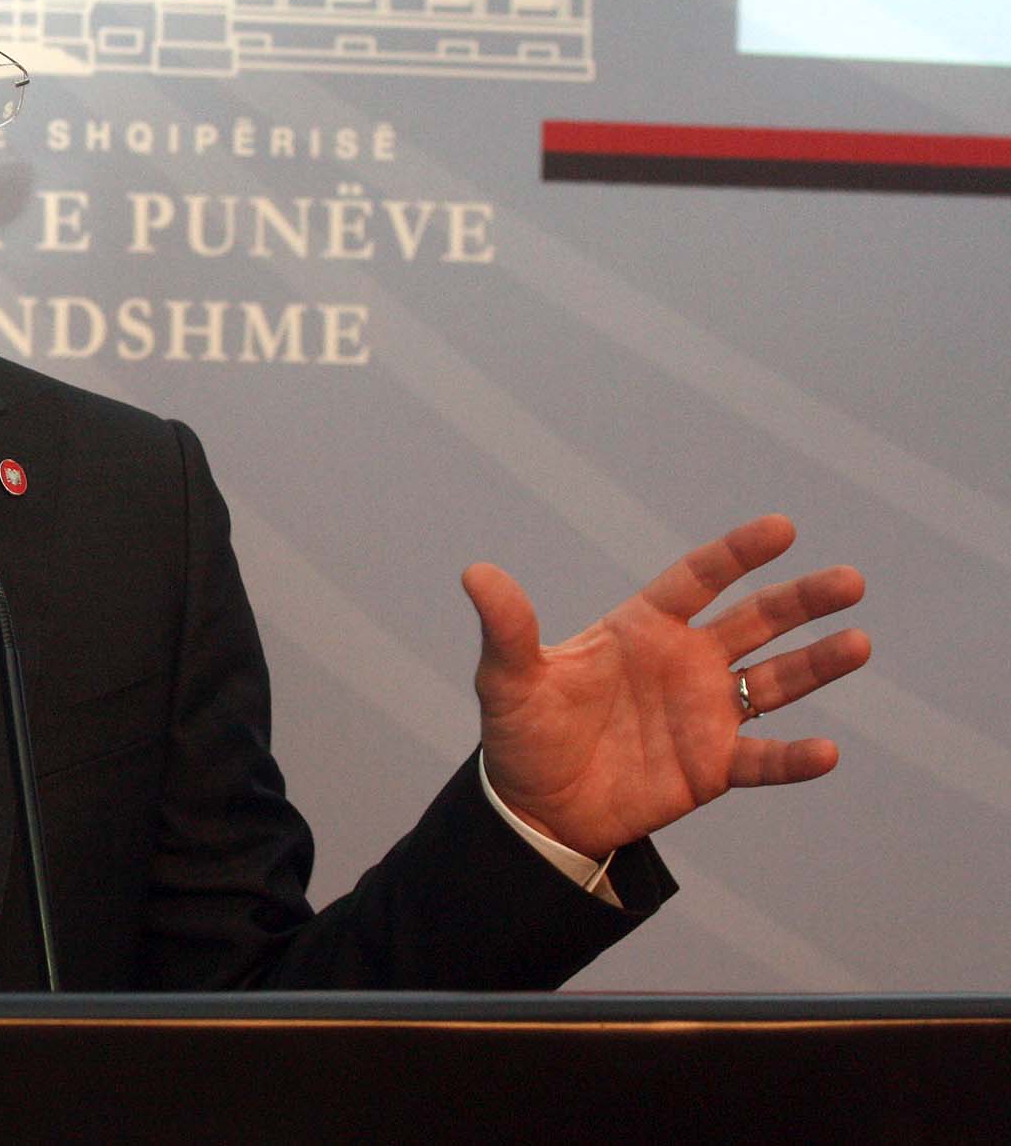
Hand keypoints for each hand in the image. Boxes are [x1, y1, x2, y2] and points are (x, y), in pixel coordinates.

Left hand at [467, 514, 868, 859]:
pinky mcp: (711, 767)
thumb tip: (475, 574)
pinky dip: (793, 759)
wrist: (534, 805)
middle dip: (800, 599)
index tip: (782, 529)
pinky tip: (825, 752)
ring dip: (817, 664)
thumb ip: (506, 628)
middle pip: (754, 621)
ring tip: (859, 642)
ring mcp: (704, 714)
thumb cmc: (522, 733)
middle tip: (849, 581)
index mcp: (641, 629)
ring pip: (775, 681)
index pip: (698, 579)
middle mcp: (683, 663)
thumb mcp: (507, 679)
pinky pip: (763, 759)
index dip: (738, 554)